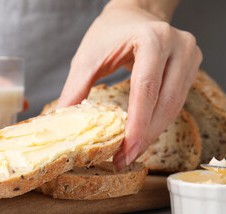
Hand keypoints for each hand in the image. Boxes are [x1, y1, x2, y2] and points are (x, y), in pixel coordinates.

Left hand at [57, 3, 201, 170]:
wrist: (132, 14)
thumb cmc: (109, 32)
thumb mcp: (87, 58)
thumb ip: (75, 89)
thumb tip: (62, 120)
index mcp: (151, 39)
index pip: (146, 89)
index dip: (136, 125)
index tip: (124, 152)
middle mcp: (177, 45)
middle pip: (164, 102)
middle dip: (144, 136)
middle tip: (125, 159)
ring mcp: (188, 55)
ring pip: (174, 106)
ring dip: (152, 132)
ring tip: (131, 152)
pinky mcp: (190, 65)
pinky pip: (176, 101)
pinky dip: (158, 120)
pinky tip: (143, 134)